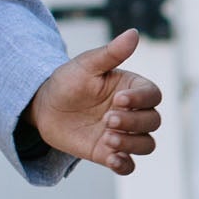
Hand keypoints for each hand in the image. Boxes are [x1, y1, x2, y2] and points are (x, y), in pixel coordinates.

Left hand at [28, 32, 160, 174]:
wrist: (44, 107)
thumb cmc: (68, 81)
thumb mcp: (86, 65)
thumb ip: (111, 53)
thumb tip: (134, 33)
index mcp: (131, 88)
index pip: (153, 95)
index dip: (141, 99)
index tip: (118, 99)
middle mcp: (132, 112)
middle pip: (153, 121)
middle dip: (133, 122)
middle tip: (107, 118)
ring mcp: (122, 134)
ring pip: (146, 144)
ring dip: (131, 144)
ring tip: (107, 139)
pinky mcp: (109, 153)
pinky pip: (129, 165)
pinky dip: (125, 165)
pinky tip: (112, 160)